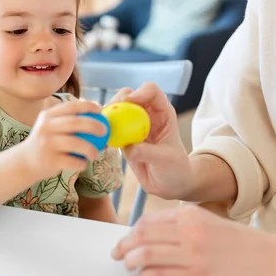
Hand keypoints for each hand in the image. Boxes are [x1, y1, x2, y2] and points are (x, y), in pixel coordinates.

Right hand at [21, 100, 107, 179]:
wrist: (24, 161)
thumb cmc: (46, 142)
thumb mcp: (51, 126)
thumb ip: (68, 120)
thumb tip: (98, 116)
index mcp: (48, 115)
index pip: (72, 106)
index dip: (88, 106)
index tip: (100, 111)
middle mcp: (46, 127)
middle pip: (76, 123)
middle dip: (94, 125)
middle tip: (105, 131)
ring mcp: (47, 143)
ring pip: (76, 143)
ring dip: (91, 149)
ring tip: (96, 154)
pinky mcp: (49, 159)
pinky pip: (72, 161)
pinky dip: (81, 163)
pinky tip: (83, 164)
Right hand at [109, 82, 191, 199]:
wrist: (168, 184)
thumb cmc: (175, 169)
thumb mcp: (166, 160)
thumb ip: (149, 152)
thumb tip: (129, 147)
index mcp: (162, 112)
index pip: (151, 91)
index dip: (139, 92)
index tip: (129, 102)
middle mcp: (146, 114)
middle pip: (128, 96)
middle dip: (117, 100)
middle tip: (108, 114)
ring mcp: (133, 126)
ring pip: (116, 111)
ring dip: (107, 116)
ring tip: (101, 128)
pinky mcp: (123, 138)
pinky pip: (110, 130)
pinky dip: (103, 131)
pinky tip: (100, 140)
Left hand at [111, 204, 275, 275]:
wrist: (273, 263)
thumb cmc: (240, 244)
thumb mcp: (209, 223)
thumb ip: (180, 224)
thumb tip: (148, 234)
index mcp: (191, 215)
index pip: (147, 221)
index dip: (130, 232)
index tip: (124, 240)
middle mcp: (189, 232)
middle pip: (141, 236)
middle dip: (124, 245)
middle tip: (117, 253)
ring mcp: (192, 256)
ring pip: (144, 256)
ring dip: (131, 261)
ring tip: (128, 266)